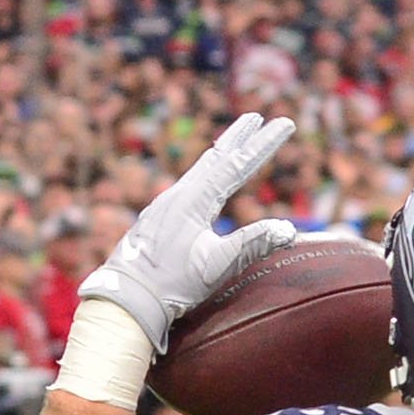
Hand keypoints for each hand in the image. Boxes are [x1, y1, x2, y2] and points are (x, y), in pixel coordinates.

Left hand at [80, 112, 301, 347]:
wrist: (125, 298)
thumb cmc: (171, 285)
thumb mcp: (216, 266)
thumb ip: (252, 244)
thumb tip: (288, 229)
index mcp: (193, 200)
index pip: (236, 165)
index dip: (263, 144)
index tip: (284, 124)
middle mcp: (177, 195)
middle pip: (214, 158)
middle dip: (239, 137)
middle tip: (256, 116)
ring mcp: (164, 206)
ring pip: (198, 170)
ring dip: (220, 153)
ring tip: (232, 142)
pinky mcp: (157, 219)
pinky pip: (187, 185)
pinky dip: (204, 173)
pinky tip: (202, 183)